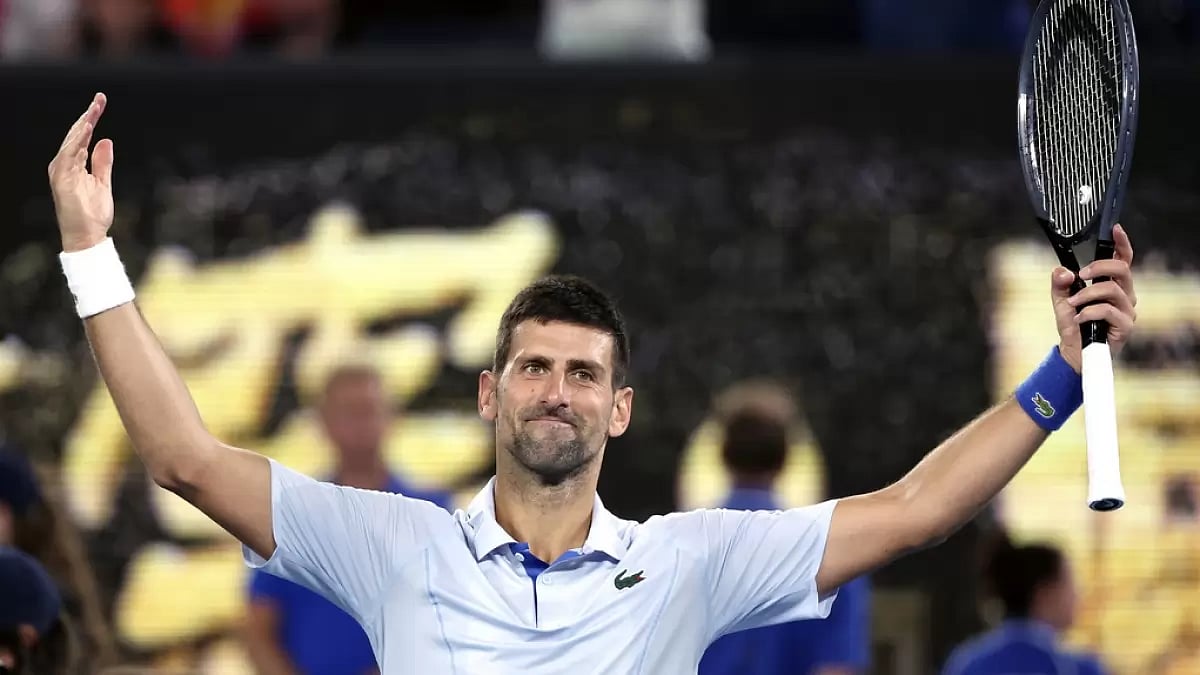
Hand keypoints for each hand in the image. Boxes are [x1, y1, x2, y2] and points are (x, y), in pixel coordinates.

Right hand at [47, 93, 113, 251]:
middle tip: (100, 99)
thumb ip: (102, 162)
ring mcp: (61, 171)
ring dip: (83, 125)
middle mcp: (64, 165)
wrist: (87, 236)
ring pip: (72, 141)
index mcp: (73, 165)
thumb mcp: (103, 183)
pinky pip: (69, 155)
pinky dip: (77, 141)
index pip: (82, 137)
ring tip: (94, 109)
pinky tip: (87, 129)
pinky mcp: (61, 179)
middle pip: (76, 135)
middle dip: (88, 116)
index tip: (100, 102)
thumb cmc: (93, 214)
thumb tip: (106, 140)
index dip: (91, 119)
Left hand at [1052, 223, 1137, 371]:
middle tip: (1080, 275)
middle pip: (1122, 269)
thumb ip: (1060, 282)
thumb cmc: (1074, 324)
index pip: (1123, 260)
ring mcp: (1127, 310)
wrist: (1074, 352)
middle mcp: (1125, 295)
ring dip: (1086, 294)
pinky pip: (1108, 310)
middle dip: (1098, 267)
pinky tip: (1078, 318)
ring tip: (1072, 304)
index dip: (1122, 243)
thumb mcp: (1061, 299)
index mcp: (1113, 284)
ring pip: (1111, 289)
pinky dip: (1088, 312)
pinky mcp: (1125, 326)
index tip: (1115, 229)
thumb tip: (1063, 270)